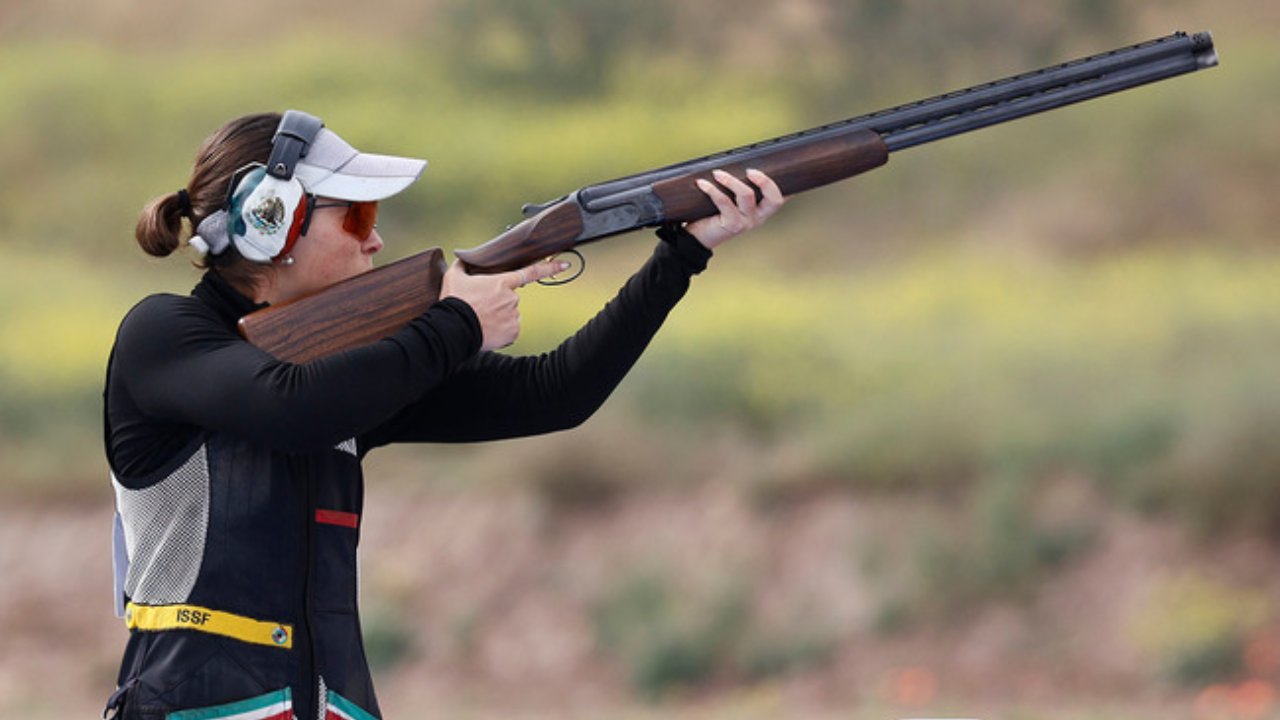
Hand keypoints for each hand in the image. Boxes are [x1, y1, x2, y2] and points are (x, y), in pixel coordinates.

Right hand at [441, 258, 567, 350]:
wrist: (453, 328)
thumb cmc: (454, 302)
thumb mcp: (454, 277)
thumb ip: (463, 265)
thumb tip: (463, 260)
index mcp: (502, 282)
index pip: (531, 272)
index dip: (550, 267)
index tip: (564, 264)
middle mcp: (512, 298)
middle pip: (510, 298)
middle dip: (499, 302)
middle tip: (481, 307)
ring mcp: (514, 316)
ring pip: (510, 314)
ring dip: (499, 317)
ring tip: (482, 319)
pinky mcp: (513, 332)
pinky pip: (510, 329)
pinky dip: (501, 330)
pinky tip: (488, 329)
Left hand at [685, 168, 785, 249]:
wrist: (700, 236)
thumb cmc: (715, 213)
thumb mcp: (732, 199)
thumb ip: (739, 186)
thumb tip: (737, 162)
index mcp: (762, 210)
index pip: (781, 197)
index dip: (787, 186)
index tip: (784, 169)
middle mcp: (759, 217)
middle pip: (774, 199)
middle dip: (765, 181)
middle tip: (750, 170)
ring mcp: (746, 222)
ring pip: (747, 195)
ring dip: (731, 180)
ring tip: (717, 173)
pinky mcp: (732, 225)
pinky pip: (725, 202)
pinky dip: (712, 190)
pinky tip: (703, 183)